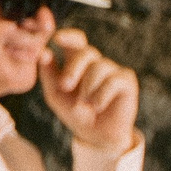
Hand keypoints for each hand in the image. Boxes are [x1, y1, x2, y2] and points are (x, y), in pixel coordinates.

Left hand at [38, 29, 138, 152]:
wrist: (94, 134)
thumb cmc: (73, 111)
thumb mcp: (55, 94)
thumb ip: (48, 73)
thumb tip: (43, 52)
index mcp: (77, 62)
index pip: (77, 41)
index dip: (69, 36)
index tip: (56, 38)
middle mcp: (96, 62)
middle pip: (86, 52)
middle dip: (73, 68)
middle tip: (64, 86)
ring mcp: (113, 70)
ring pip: (99, 67)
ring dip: (87, 87)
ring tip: (85, 103)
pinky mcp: (126, 80)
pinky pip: (113, 80)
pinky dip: (101, 95)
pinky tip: (97, 106)